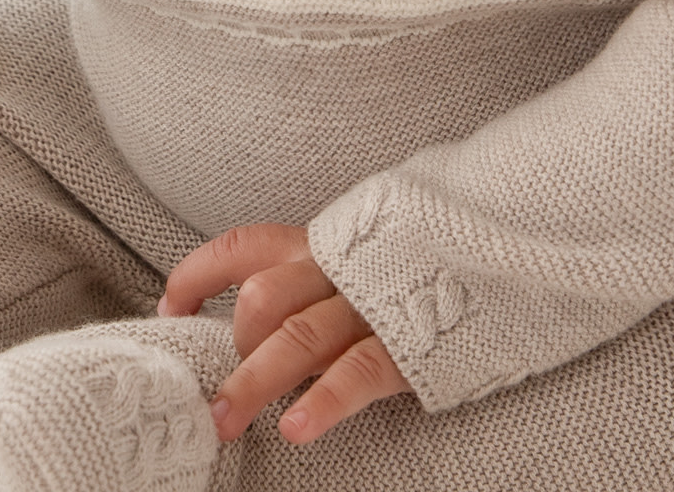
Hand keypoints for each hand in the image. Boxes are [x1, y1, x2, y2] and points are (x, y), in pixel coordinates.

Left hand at [158, 222, 411, 443]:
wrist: (502, 247)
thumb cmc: (419, 267)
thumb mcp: (359, 257)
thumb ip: (313, 281)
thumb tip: (255, 322)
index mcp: (321, 244)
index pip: (242, 247)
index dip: (198, 275)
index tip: (170, 307)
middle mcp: (338, 268)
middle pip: (262, 300)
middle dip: (231, 350)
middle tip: (213, 400)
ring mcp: (372, 303)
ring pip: (297, 337)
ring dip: (254, 383)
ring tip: (225, 423)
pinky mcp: (409, 342)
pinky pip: (357, 371)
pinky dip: (324, 402)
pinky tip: (299, 429)